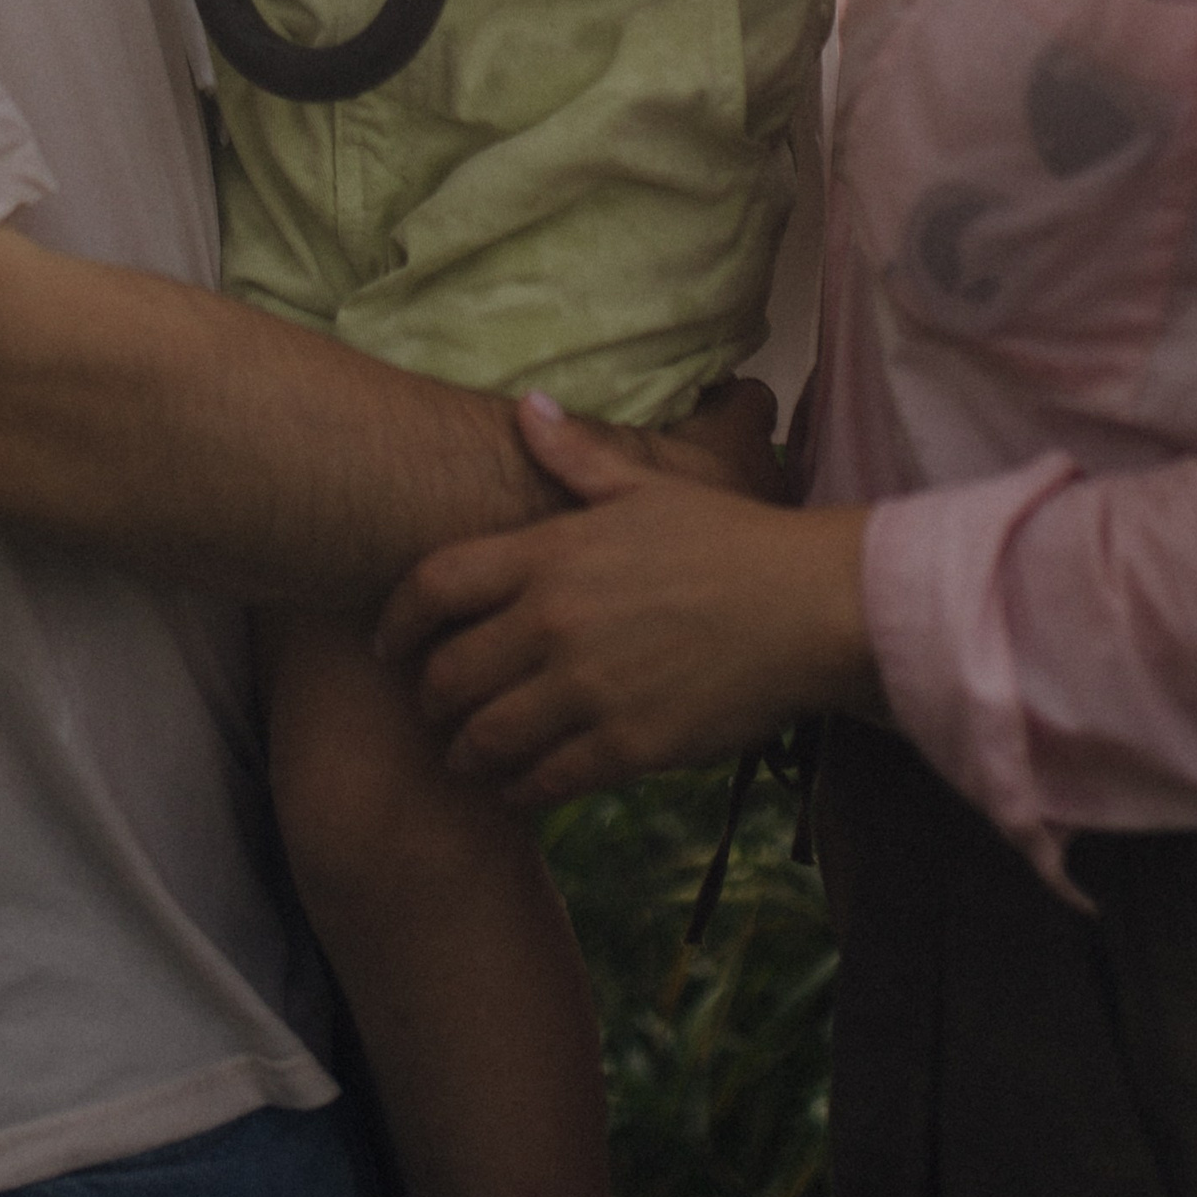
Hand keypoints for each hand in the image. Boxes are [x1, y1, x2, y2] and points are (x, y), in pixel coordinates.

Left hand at [376, 397, 877, 802]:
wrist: (807, 607)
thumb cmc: (728, 539)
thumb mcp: (646, 488)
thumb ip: (574, 457)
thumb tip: (525, 407)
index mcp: (551, 552)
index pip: (434, 585)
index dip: (396, 620)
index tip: (389, 642)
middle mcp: (555, 622)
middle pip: (447, 673)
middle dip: (429, 697)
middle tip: (433, 707)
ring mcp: (586, 690)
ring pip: (483, 738)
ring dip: (465, 752)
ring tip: (468, 754)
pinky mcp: (624, 748)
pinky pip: (541, 782)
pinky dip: (518, 789)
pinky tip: (520, 784)